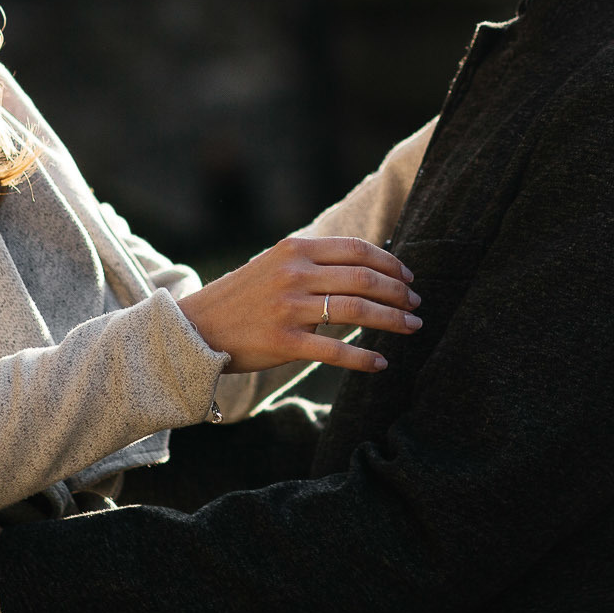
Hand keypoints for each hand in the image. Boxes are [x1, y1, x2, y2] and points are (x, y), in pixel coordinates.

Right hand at [177, 234, 419, 372]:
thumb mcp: (276, 264)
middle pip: (364, 278)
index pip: (357, 249)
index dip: (391, 263)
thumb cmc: (244, 297)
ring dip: (392, 321)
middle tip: (416, 306)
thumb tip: (367, 267)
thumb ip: (315, 262)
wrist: (196, 327)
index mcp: (295, 249)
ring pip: (357, 311)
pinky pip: (335, 351)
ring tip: (411, 328)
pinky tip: (380, 363)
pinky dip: (364, 358)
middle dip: (398, 293)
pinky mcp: (284, 341)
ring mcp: (289, 308)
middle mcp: (295, 274)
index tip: (409, 278)